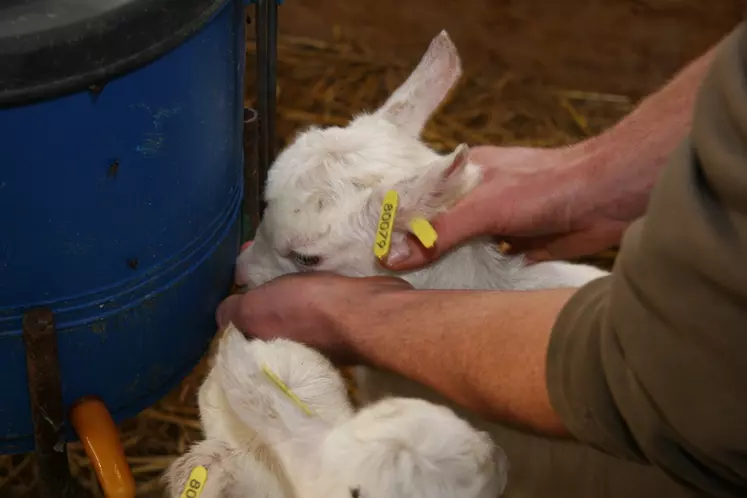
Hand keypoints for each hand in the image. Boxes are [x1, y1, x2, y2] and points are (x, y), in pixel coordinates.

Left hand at [216, 272, 413, 362]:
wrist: (366, 311)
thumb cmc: (306, 310)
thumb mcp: (255, 308)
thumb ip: (233, 312)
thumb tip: (222, 316)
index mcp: (268, 355)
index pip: (244, 338)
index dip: (240, 312)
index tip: (240, 287)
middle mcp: (291, 355)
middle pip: (270, 326)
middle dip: (265, 303)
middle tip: (260, 275)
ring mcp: (320, 343)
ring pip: (294, 318)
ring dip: (290, 299)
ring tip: (283, 271)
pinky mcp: (343, 328)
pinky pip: (319, 310)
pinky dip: (314, 296)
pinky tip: (312, 280)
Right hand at [384, 142, 633, 269]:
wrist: (609, 198)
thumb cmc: (546, 187)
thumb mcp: (484, 207)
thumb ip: (440, 232)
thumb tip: (393, 256)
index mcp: (463, 175)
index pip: (417, 198)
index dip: (392, 220)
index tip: (365, 246)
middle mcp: (477, 198)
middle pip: (436, 225)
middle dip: (414, 248)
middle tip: (381, 277)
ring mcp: (498, 224)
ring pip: (461, 247)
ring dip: (443, 266)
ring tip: (408, 291)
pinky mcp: (519, 247)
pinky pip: (487, 265)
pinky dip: (473, 279)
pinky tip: (452, 298)